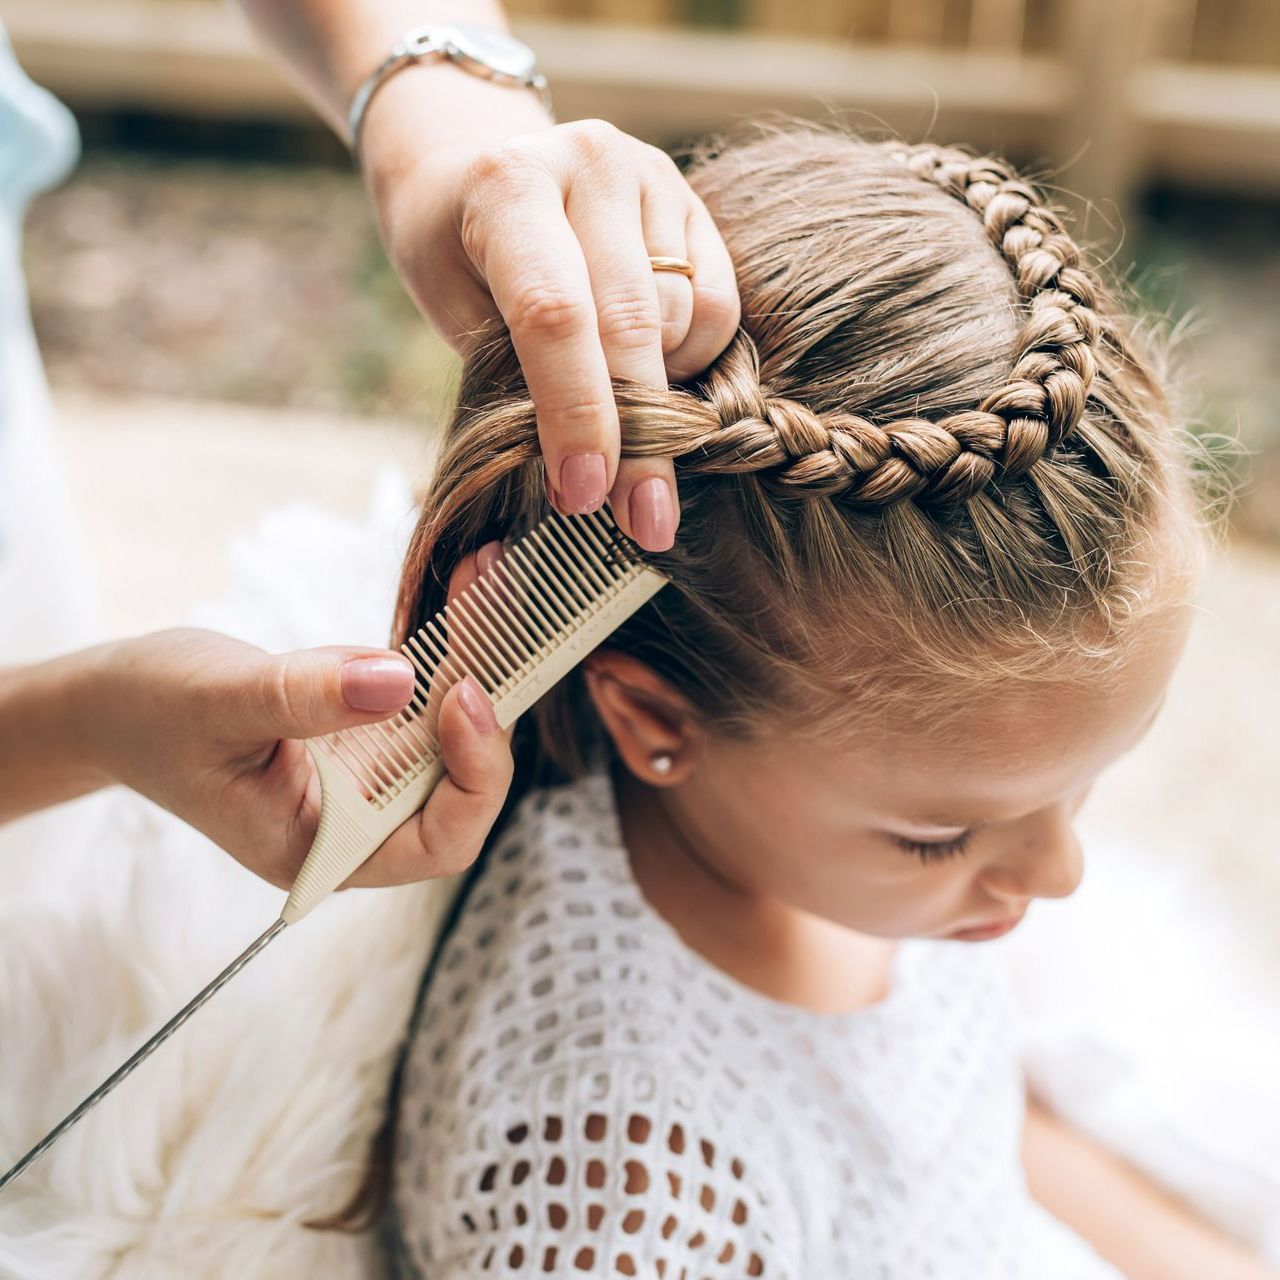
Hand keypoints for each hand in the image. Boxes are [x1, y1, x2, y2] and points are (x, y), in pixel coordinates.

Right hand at [72, 548, 512, 891]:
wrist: (114, 700)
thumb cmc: (148, 716)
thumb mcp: (221, 703)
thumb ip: (305, 697)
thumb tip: (400, 679)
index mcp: (327, 848)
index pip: (438, 841)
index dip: (472, 777)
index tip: (465, 697)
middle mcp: (363, 815)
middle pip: (463, 772)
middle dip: (488, 696)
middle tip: (493, 612)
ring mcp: (370, 768)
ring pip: (454, 721)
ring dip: (480, 651)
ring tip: (488, 574)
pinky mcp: (369, 722)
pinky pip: (429, 685)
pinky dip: (450, 636)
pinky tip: (468, 579)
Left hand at [363, 112, 740, 551]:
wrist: (482, 170)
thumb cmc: (459, 262)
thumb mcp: (457, 318)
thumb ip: (510, 386)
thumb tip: (573, 501)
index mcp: (508, 188)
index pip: (553, 313)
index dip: (574, 414)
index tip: (583, 496)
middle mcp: (588, 165)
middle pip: (631, 322)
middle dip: (640, 437)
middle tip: (644, 522)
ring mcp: (650, 177)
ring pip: (684, 319)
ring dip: (664, 398)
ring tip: (628, 424)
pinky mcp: (693, 202)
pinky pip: (719, 307)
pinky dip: (694, 359)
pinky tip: (657, 373)